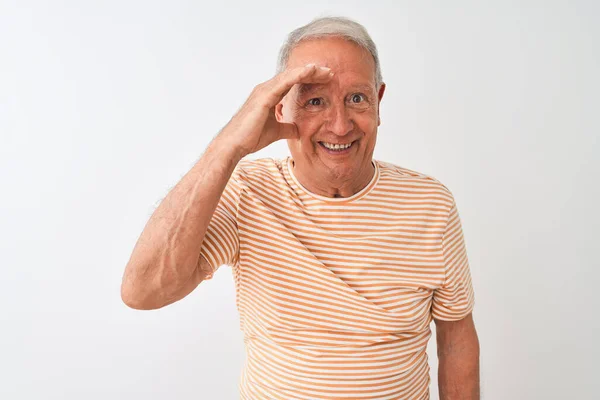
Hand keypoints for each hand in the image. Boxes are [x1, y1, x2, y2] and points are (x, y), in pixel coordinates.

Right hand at [218, 64, 333, 156]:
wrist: (235, 145)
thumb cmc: (251, 137)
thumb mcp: (276, 132)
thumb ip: (288, 127)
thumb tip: (299, 130)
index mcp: (270, 95)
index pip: (293, 83)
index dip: (309, 79)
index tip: (326, 79)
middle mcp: (267, 89)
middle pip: (293, 76)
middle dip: (312, 73)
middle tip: (330, 72)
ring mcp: (264, 91)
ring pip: (290, 75)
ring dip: (308, 71)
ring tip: (324, 69)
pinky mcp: (263, 96)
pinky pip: (283, 82)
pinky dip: (297, 75)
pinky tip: (309, 71)